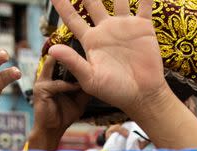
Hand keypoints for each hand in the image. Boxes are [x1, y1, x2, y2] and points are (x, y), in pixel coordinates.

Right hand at [31, 56, 89, 136]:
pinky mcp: (41, 90)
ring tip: (84, 66)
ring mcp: (42, 81)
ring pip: (55, 65)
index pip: (61, 57)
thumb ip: (85, 87)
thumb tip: (99, 76)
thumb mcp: (79, 98)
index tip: (88, 50)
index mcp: (53, 75)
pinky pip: (57, 84)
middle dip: (71, 54)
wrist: (52, 130)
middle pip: (57, 56)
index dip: (73, 52)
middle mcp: (46, 75)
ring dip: (70, 66)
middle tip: (86, 52)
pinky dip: (69, 86)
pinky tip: (78, 88)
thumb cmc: (64, 115)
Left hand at [48, 0, 169, 118]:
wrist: (142, 96)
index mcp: (91, 41)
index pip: (72, 18)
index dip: (62, 4)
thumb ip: (73, 62)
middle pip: (92, 2)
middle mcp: (105, 30)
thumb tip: (52, 49)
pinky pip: (144, 4)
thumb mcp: (90, 78)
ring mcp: (124, 26)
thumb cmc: (114, 91)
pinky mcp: (143, 27)